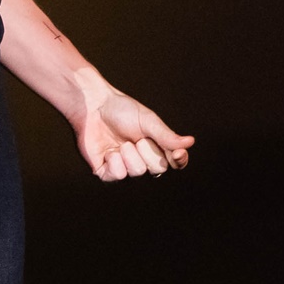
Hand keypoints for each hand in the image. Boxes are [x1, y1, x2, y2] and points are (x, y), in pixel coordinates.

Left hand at [75, 90, 194, 180]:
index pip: (175, 162)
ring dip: (129, 154)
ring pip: (138, 172)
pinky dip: (114, 161)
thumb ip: (167, 136)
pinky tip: (108, 151)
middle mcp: (142, 160)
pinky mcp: (107, 172)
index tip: (177, 154)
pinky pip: (118, 176)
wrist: (93, 107)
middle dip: (148, 151)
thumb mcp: (148, 121)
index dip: (178, 161)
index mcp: (156, 147)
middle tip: (136, 138)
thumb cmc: (121, 110)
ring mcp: (125, 167)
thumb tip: (190, 142)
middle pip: (158, 169)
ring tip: (121, 142)